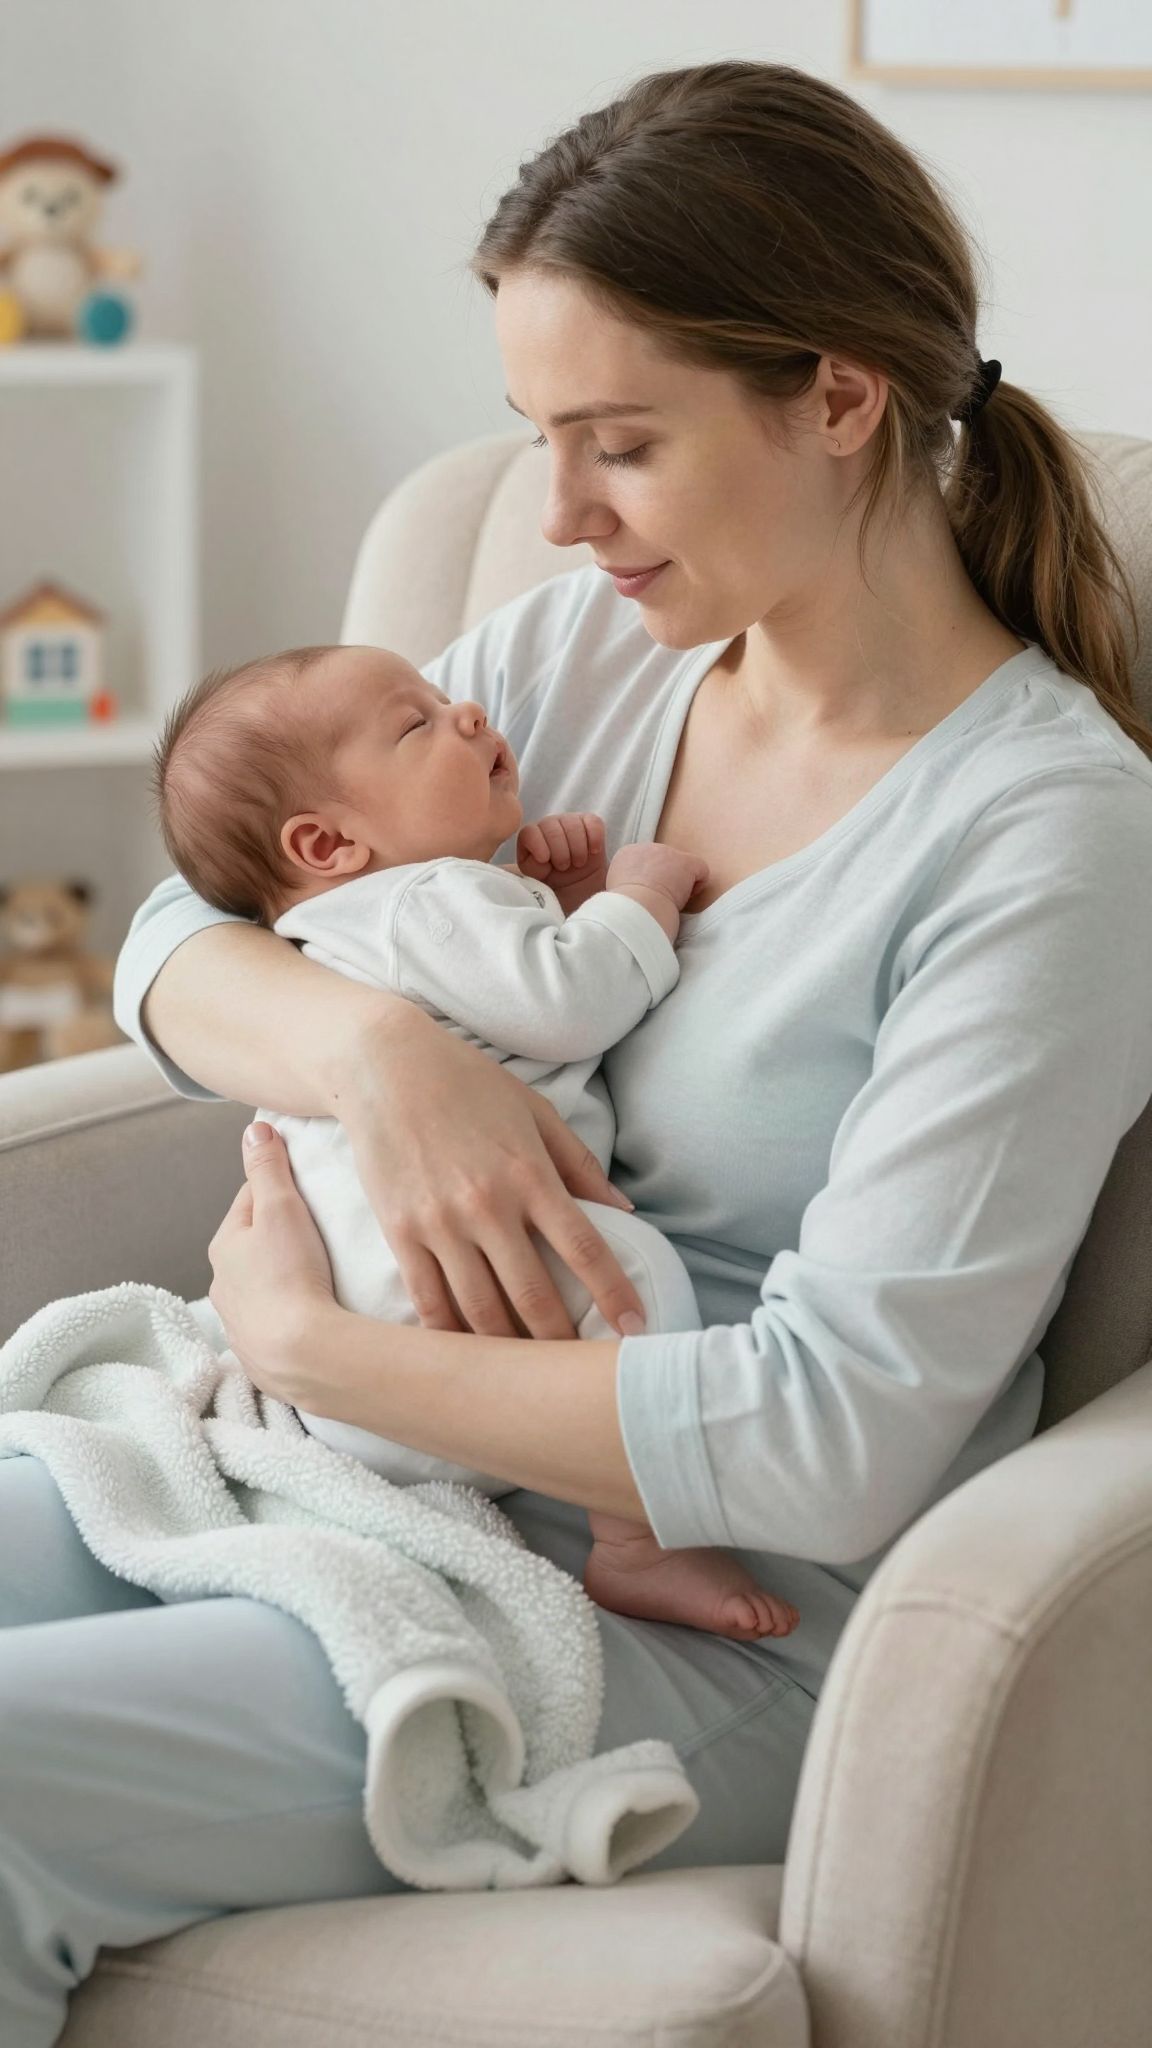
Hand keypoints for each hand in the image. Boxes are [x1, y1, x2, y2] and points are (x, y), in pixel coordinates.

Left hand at [208, 1123, 336, 1399]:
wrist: (302, 1353)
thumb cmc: (291, 1273)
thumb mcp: (282, 1207)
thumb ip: (268, 1168)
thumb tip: (253, 1130)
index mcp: (224, 1245)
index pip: (250, 1200)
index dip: (279, 1188)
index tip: (306, 1186)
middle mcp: (222, 1284)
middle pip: (253, 1245)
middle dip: (279, 1236)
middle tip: (317, 1231)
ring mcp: (239, 1322)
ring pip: (261, 1286)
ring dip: (282, 1277)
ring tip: (317, 1275)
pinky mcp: (258, 1353)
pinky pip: (273, 1323)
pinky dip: (288, 1314)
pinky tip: (309, 1315)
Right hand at [342, 1006, 646, 1341]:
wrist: (384, 1066)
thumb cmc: (468, 1085)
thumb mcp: (534, 1112)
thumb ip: (579, 1165)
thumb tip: (624, 1212)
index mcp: (530, 1175)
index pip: (585, 1249)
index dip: (615, 1295)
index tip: (636, 1330)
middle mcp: (488, 1206)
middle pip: (534, 1296)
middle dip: (561, 1342)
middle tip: (581, 1371)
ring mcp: (440, 1224)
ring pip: (481, 1310)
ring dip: (509, 1351)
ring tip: (529, 1375)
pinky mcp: (400, 1233)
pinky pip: (429, 1301)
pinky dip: (451, 1337)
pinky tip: (469, 1358)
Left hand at [516, 813, 607, 912]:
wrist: (581, 889)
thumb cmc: (556, 886)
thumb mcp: (540, 884)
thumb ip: (534, 869)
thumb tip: (538, 858)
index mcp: (530, 840)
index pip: (529, 832)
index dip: (537, 844)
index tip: (545, 860)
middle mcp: (548, 826)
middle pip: (550, 826)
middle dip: (560, 850)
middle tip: (564, 867)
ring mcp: (569, 822)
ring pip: (572, 824)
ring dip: (577, 847)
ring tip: (578, 863)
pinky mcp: (590, 824)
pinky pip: (593, 822)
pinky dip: (594, 838)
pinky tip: (593, 851)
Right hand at [606, 841, 709, 912]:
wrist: (635, 907)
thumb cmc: (624, 908)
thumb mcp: (617, 890)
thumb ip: (628, 883)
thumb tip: (637, 890)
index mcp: (627, 854)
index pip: (645, 863)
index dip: (649, 881)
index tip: (646, 896)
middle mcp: (647, 847)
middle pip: (664, 863)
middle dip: (664, 880)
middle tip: (658, 900)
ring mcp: (668, 853)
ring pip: (681, 869)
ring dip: (677, 885)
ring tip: (668, 902)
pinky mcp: (687, 862)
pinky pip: (701, 872)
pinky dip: (697, 887)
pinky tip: (684, 900)